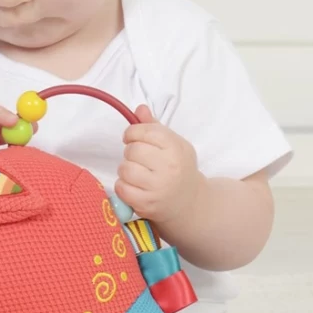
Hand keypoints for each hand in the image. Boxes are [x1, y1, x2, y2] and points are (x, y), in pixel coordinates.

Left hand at [115, 104, 204, 222]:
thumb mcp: (173, 144)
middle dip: (130, 153)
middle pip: (132, 150)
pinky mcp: (147, 203)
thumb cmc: (179, 169)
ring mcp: (157, 187)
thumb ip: (155, 126)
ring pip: (124, 169)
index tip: (132, 138)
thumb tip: (139, 109)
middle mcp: (168, 166)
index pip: (144, 131)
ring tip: (137, 173)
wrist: (191, 202)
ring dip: (126, 170)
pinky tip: (135, 186)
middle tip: (138, 159)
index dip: (132, 133)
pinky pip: (121, 188)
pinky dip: (123, 186)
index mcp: (175, 147)